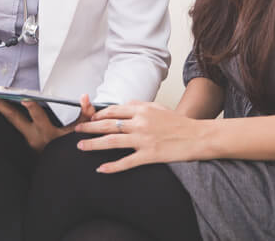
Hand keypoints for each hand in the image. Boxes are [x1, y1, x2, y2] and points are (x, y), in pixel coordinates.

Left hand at [0, 94, 95, 151]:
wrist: (59, 171)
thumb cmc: (69, 150)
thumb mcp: (80, 132)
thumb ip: (85, 114)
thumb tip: (85, 98)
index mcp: (47, 134)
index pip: (39, 119)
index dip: (32, 108)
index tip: (25, 99)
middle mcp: (33, 135)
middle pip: (13, 119)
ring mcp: (26, 137)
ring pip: (10, 120)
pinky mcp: (24, 138)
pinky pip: (13, 122)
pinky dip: (6, 112)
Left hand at [74, 101, 208, 172]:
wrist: (197, 136)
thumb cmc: (178, 122)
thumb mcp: (157, 107)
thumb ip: (139, 105)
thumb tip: (123, 104)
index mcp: (141, 109)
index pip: (113, 110)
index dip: (98, 115)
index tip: (89, 118)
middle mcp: (139, 123)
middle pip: (107, 125)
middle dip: (89, 127)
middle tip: (77, 131)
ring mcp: (143, 140)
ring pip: (112, 142)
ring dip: (93, 144)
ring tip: (81, 146)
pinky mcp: (149, 155)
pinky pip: (126, 162)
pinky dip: (112, 166)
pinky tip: (101, 169)